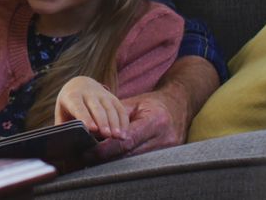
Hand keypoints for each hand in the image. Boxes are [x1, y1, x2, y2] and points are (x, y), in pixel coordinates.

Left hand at [55, 76, 127, 139]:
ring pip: (110, 108)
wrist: (80, 84)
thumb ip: (62, 126)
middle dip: (102, 121)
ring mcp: (102, 94)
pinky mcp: (113, 97)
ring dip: (115, 123)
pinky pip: (120, 109)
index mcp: (72, 96)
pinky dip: (123, 122)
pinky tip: (124, 134)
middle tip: (107, 135)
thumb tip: (61, 143)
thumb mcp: (61, 112)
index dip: (85, 117)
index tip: (92, 128)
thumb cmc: (69, 104)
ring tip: (117, 136)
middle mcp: (88, 93)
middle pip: (96, 108)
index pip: (78, 107)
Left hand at [88, 56, 217, 161]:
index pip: (127, 140)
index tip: (88, 152)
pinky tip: (111, 161)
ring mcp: (168, 150)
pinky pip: (141, 162)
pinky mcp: (168, 157)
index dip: (106, 148)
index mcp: (156, 122)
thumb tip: (93, 127)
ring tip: (94, 161)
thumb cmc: (153, 103)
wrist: (179, 105)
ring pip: (134, 162)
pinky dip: (126, 162)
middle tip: (86, 159)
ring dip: (114, 162)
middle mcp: (165, 139)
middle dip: (106, 158)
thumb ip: (115, 115)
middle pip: (130, 155)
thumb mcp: (134, 103)